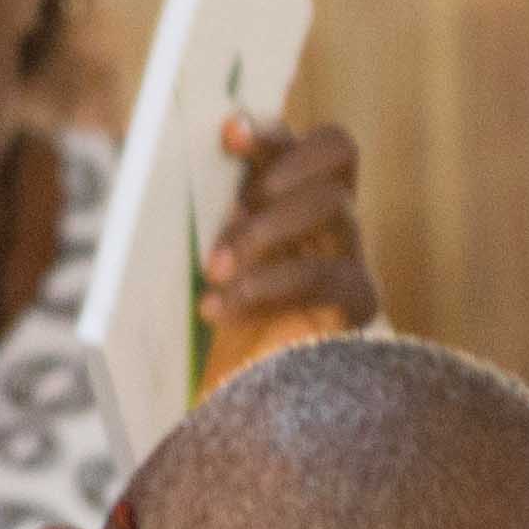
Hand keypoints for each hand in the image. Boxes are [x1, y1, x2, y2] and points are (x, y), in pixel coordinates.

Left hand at [198, 114, 375, 381]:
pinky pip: (326, 275)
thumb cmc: (208, 316)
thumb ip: (199, 209)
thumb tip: (172, 163)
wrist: (233, 400)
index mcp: (289, 192)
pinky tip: (218, 308)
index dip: (269, 129)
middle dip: (280, 167)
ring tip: (214, 268)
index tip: (228, 132)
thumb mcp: (197, 255)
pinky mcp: (356, 304)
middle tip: (235, 205)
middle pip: (336, 152)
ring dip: (265, 230)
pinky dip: (266, 286)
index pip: (299, 138)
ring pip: (334, 206)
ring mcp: (348, 255)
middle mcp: (328, 214)